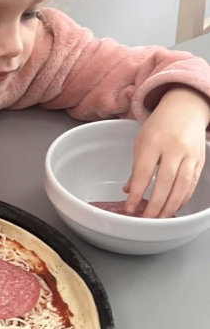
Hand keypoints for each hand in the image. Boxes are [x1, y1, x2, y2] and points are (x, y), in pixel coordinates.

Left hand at [124, 87, 208, 217]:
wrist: (185, 109)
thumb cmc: (159, 127)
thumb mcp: (141, 143)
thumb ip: (136, 168)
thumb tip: (128, 191)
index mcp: (153, 142)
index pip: (143, 173)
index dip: (136, 193)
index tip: (130, 208)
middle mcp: (173, 148)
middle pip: (165, 182)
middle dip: (155, 204)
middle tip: (146, 219)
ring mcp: (190, 154)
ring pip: (182, 185)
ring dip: (171, 205)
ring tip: (160, 218)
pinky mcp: (200, 160)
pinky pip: (192, 183)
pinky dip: (183, 198)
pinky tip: (174, 207)